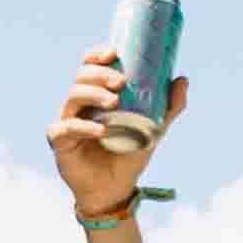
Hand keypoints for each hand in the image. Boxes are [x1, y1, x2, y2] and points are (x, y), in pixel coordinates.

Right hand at [51, 41, 172, 217]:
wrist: (115, 189)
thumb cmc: (129, 155)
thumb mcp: (153, 128)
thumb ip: (168, 106)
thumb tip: (182, 79)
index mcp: (95, 95)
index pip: (89, 67)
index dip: (96, 55)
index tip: (113, 53)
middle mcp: (78, 105)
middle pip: (81, 78)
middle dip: (99, 74)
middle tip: (120, 82)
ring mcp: (66, 121)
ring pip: (72, 97)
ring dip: (92, 95)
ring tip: (113, 102)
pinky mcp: (59, 142)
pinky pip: (66, 128)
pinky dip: (83, 127)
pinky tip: (100, 129)